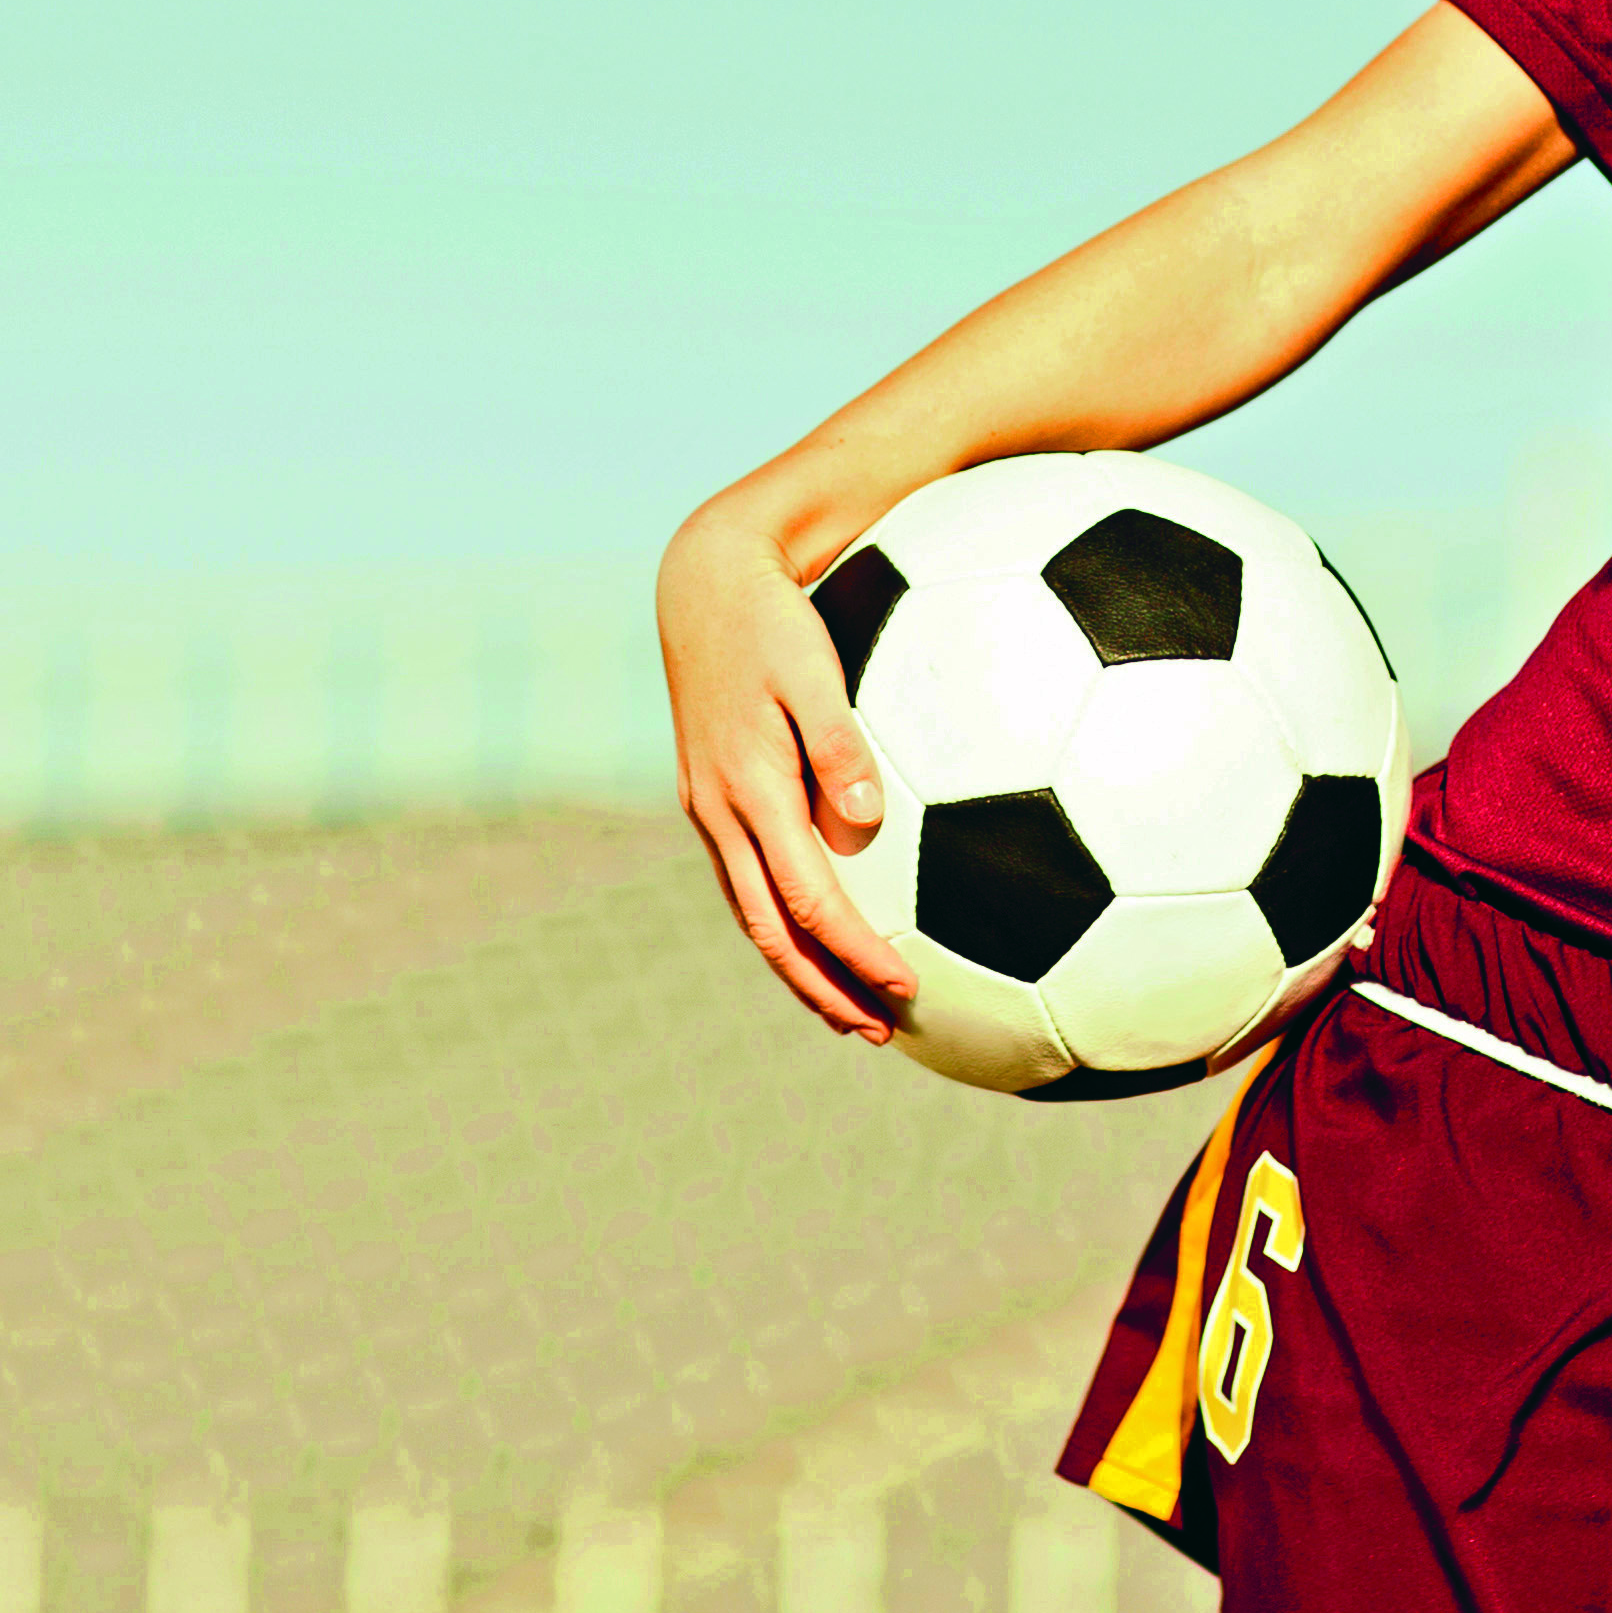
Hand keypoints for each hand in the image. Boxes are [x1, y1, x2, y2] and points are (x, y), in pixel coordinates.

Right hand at [660, 502, 923, 1039]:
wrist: (703, 582)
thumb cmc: (771, 618)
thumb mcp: (811, 667)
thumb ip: (839, 740)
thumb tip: (867, 815)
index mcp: (748, 789)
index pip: (807, 899)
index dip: (855, 952)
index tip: (907, 988)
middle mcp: (720, 811)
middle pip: (770, 932)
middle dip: (822, 988)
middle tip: (877, 1030)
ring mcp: (709, 808)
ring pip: (751, 915)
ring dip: (799, 968)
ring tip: (848, 1007)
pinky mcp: (711, 796)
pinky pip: (745, 881)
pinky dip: (780, 922)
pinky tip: (816, 933)